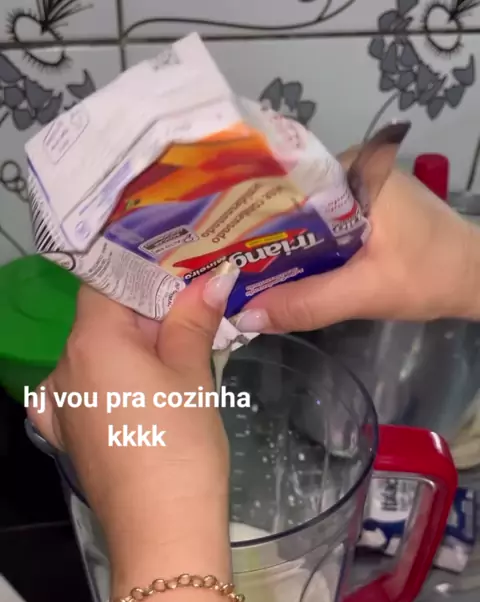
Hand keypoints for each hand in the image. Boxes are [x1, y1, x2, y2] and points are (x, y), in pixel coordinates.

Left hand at [28, 264, 238, 584]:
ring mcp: (60, 404)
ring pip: (94, 356)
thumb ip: (193, 321)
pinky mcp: (69, 436)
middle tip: (196, 317)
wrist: (162, 531)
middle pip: (102, 319)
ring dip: (131, 350)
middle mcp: (64, 365)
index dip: (146, 273)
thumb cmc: (181, 445)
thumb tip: (214, 277)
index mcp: (90, 339)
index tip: (185, 275)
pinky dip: (106, 384)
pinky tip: (129, 392)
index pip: (108, 281)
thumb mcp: (192, 375)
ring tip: (176, 360)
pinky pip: (80, 393)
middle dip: (147, 314)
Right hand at [234, 157, 479, 333]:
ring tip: (231, 268)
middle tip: (210, 258)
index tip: (209, 233)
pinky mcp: (360, 214)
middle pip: (287, 200)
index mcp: (352, 169)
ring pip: (300, 217)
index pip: (282, 178)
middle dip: (253, 231)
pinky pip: (317, 230)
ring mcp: (356, 191)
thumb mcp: (366, 292)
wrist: (477, 281)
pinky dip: (297, 252)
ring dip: (274, 245)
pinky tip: (272, 274)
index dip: (244, 207)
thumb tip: (244, 316)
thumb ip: (308, 304)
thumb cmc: (431, 275)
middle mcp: (350, 169)